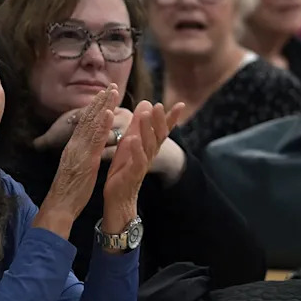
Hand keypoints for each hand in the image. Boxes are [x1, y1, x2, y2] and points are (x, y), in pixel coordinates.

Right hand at [35, 85, 118, 235]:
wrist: (59, 204)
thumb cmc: (68, 190)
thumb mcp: (74, 168)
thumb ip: (79, 155)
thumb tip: (83, 147)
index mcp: (73, 147)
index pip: (84, 123)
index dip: (94, 108)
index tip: (103, 95)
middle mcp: (74, 145)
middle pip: (87, 119)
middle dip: (99, 101)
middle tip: (110, 86)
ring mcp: (79, 151)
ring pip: (91, 124)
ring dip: (102, 107)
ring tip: (111, 92)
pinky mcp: (85, 160)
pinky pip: (94, 140)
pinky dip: (101, 125)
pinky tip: (109, 113)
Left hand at [102, 101, 184, 232]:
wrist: (119, 198)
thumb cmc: (124, 168)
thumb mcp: (130, 142)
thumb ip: (138, 125)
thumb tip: (145, 102)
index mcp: (149, 147)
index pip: (163, 130)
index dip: (171, 118)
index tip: (181, 104)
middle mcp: (149, 155)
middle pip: (158, 136)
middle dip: (160, 120)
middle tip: (159, 105)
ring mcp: (142, 165)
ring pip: (148, 146)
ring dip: (147, 130)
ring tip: (146, 115)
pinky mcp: (132, 174)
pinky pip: (137, 161)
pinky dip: (136, 150)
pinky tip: (133, 139)